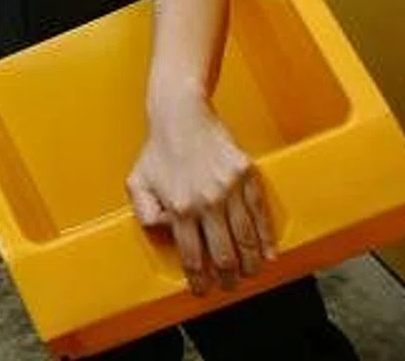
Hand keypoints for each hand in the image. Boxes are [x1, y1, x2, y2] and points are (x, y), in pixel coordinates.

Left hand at [127, 95, 275, 296]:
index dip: (198, 279)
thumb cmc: (158, 150)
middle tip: (228, 286)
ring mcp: (229, 190)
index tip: (202, 289)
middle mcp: (206, 202)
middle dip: (227, 278)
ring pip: (245, 239)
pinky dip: (265, 239)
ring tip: (249, 274)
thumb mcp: (137, 182)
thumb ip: (145, 214)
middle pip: (223, 254)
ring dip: (249, 263)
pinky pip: (260, 215)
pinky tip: (267, 253)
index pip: (192, 256)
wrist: (182, 115)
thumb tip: (163, 234)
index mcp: (178, 208)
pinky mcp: (247, 177)